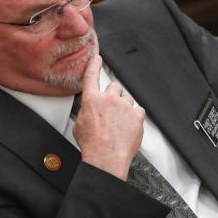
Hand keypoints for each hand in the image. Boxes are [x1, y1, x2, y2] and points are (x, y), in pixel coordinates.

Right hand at [72, 56, 143, 179]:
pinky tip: (127, 126)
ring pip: (127, 97)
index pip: (92, 75)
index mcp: (91, 99)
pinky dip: (134, 116)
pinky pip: (138, 110)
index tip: (97, 58)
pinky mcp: (137, 116)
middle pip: (114, 86)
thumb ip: (86, 112)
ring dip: (123, 106)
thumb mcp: (79, 125)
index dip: (95, 64)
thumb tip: (89, 112)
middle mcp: (109, 99)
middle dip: (112, 96)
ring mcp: (125, 107)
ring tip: (118, 122)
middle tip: (110, 111)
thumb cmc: (92, 145)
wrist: (106, 159)